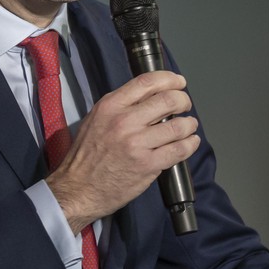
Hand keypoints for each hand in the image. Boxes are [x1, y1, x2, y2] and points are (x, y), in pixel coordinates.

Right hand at [47, 70, 198, 232]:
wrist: (78, 190)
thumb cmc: (85, 156)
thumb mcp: (95, 120)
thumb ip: (120, 107)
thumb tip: (150, 97)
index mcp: (110, 106)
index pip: (147, 82)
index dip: (169, 79)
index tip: (179, 82)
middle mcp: (124, 121)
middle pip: (168, 100)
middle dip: (183, 100)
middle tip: (185, 106)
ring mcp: (137, 144)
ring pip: (178, 126)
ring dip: (190, 124)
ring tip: (189, 126)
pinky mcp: (147, 165)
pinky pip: (179, 150)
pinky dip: (190, 144)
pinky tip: (190, 142)